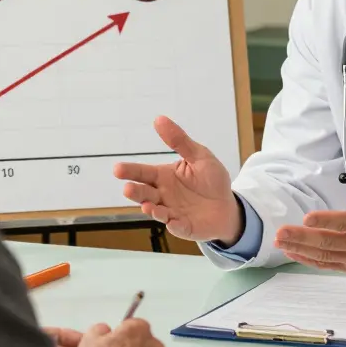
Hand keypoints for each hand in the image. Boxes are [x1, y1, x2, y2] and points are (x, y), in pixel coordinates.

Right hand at [114, 117, 240, 243]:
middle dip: (135, 192)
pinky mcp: (184, 227)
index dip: (130, 171)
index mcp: (164, 176)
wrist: (228, 205)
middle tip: (127, 188)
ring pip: (157, 212)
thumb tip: (159, 119)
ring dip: (151, 210)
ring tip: (147, 206)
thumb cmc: (211, 180)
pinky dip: (174, 225)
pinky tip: (172, 221)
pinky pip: (177, 227)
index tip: (117, 169)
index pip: (144, 173)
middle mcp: (163, 195)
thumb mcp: (199, 155)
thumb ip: (180, 141)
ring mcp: (172, 212)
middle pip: (145, 193)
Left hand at [274, 148, 345, 274]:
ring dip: (300, 248)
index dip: (326, 221)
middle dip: (302, 237)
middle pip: (328, 242)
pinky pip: (327, 265)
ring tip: (279, 241)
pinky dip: (308, 260)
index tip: (306, 217)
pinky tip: (292, 252)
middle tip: (280, 232)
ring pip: (324, 255)